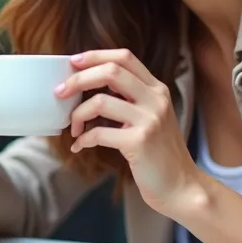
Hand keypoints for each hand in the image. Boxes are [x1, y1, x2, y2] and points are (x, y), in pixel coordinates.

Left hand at [56, 49, 200, 214]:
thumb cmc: (159, 154)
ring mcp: (149, 120)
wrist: (181, 186)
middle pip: (111, 71)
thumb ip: (131, 99)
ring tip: (74, 127)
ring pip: (100, 101)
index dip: (95, 56)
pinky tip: (80, 146)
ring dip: (78, 114)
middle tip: (60, 91)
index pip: (125, 57)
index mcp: (157, 90)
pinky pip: (99, 133)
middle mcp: (156, 100)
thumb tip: (90, 86)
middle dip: (79, 78)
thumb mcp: (151, 118)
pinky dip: (83, 139)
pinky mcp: (140, 142)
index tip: (73, 62)